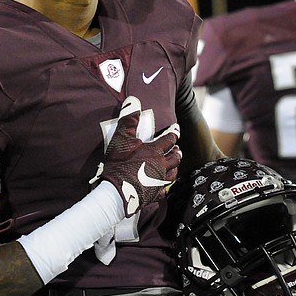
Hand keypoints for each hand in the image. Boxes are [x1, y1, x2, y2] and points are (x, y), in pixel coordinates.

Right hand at [98, 97, 181, 216]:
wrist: (117, 190)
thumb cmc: (119, 163)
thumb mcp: (121, 138)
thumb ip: (129, 119)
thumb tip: (134, 100)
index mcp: (155, 151)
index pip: (169, 139)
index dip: (173, 133)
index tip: (176, 129)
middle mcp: (161, 165)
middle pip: (175, 157)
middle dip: (177, 152)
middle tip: (178, 149)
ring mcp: (159, 181)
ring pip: (173, 174)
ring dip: (175, 168)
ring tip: (174, 165)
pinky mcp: (154, 195)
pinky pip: (163, 190)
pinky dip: (164, 187)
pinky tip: (162, 187)